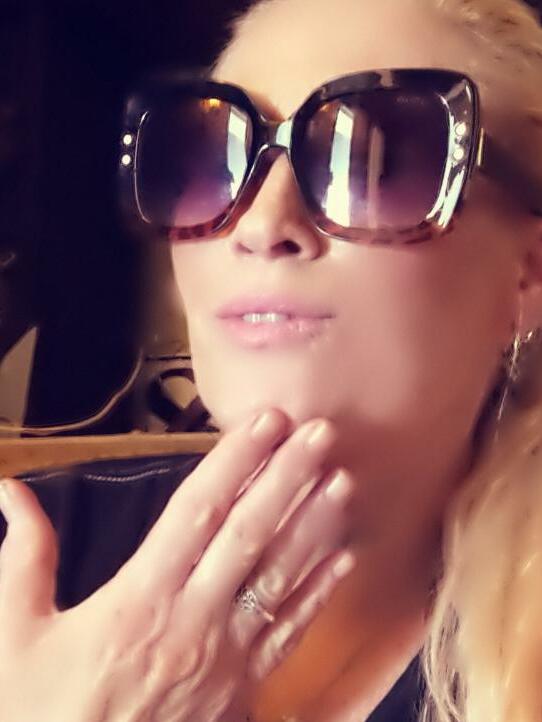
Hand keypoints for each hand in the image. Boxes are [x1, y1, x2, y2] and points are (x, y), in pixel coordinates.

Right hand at [0, 409, 355, 721]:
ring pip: (279, 578)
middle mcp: (193, 620)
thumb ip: (23, 558)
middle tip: (321, 432)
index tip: (267, 421)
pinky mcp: (243, 692)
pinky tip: (343, 560)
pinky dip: (317, 594)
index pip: (198, 511)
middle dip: (289, 477)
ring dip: (314, 526)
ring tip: (343, 481)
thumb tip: (10, 492)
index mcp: (139, 598)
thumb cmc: (40, 715)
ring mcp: (226, 658)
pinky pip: (288, 634)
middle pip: (250, 534)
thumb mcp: (15, 635)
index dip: (236, 460)